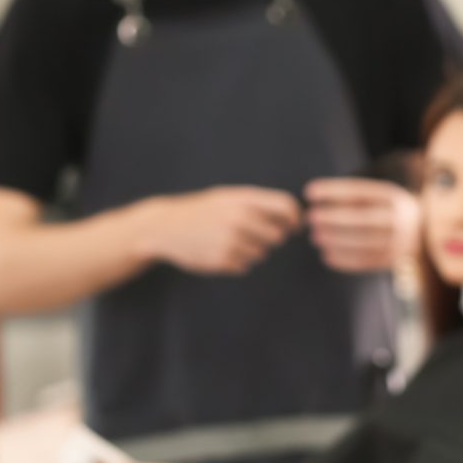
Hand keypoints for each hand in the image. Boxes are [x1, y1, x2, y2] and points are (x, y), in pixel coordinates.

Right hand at [142, 187, 303, 274]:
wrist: (166, 226)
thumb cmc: (204, 210)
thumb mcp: (228, 197)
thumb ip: (260, 204)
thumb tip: (296, 217)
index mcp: (243, 199)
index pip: (286, 207)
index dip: (295, 218)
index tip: (294, 226)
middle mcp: (240, 219)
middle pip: (278, 235)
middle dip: (271, 237)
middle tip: (253, 233)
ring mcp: (231, 240)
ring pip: (262, 253)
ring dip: (253, 250)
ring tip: (229, 239)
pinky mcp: (223, 260)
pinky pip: (245, 265)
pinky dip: (237, 261)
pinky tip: (219, 250)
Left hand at [303, 177, 418, 273]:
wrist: (425, 234)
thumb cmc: (388, 211)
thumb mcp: (380, 197)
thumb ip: (354, 198)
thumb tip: (315, 196)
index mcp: (393, 196)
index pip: (359, 191)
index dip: (332, 190)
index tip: (309, 192)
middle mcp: (399, 218)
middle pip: (362, 217)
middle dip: (333, 217)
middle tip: (311, 217)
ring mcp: (398, 241)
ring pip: (362, 241)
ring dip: (335, 239)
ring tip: (315, 236)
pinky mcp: (394, 260)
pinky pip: (366, 261)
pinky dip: (343, 260)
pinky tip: (326, 255)